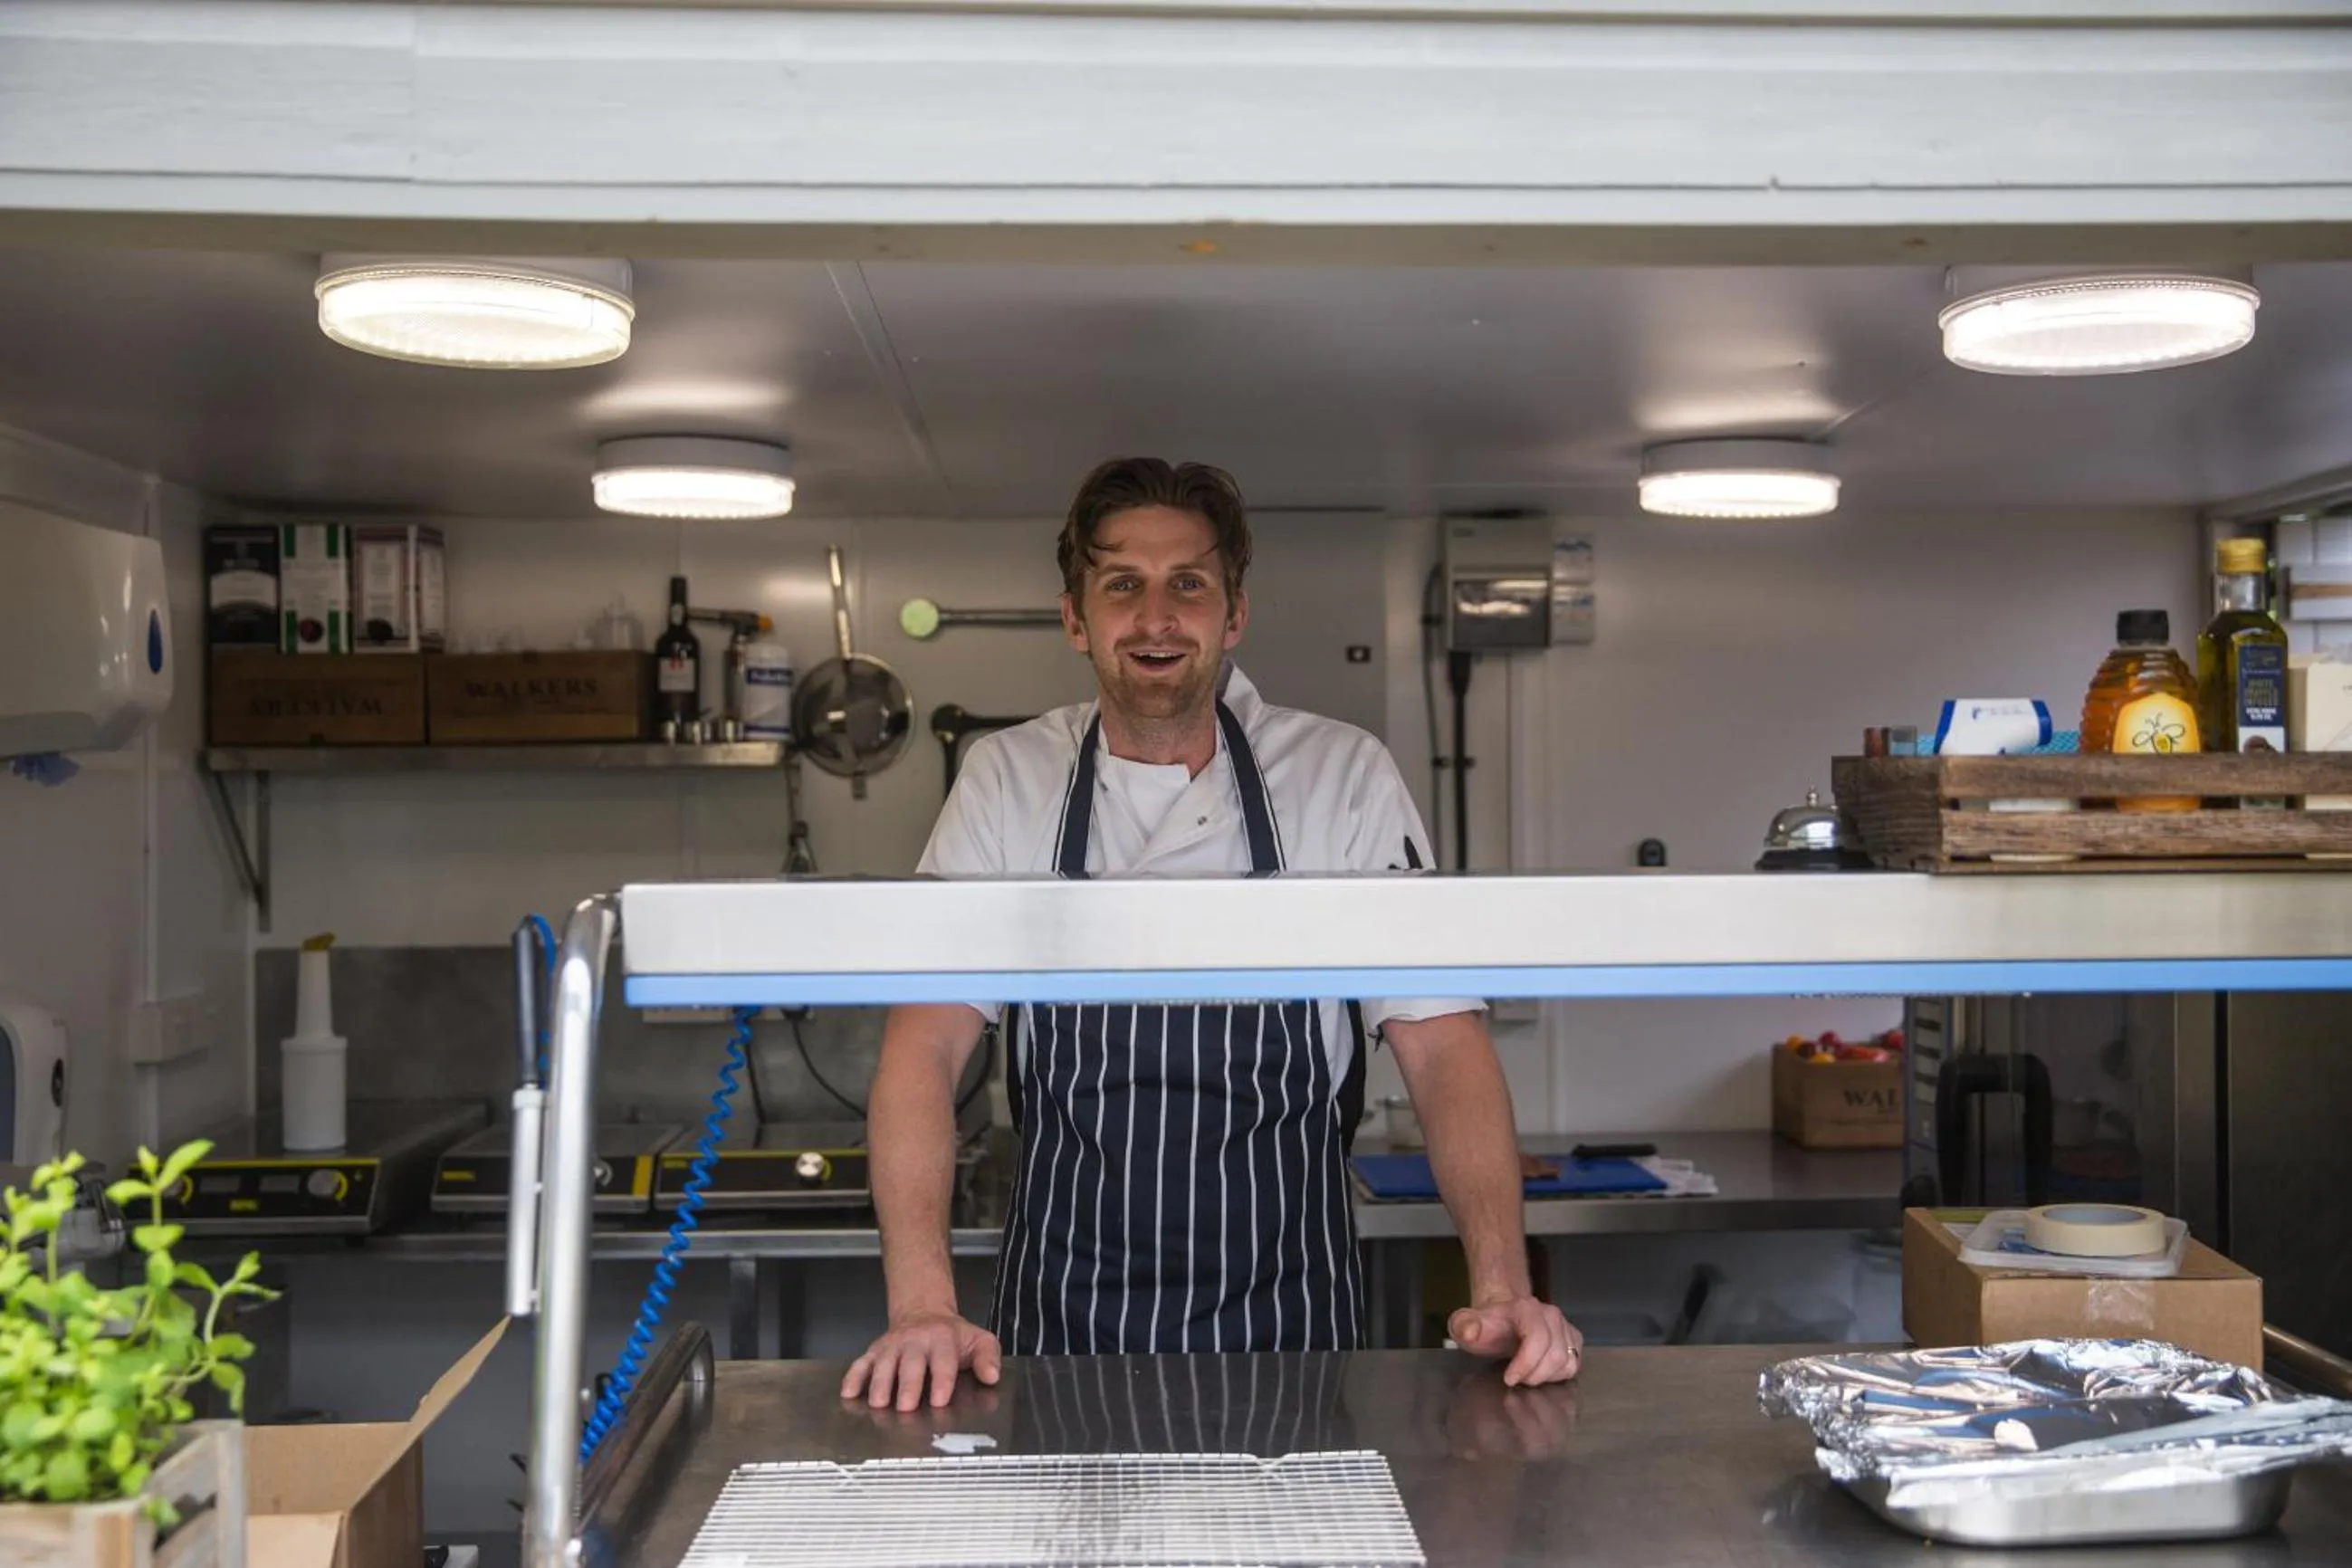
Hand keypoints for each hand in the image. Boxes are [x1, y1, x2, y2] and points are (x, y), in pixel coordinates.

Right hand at [841, 1310, 1001, 1411]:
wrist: (924, 1313)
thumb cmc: (953, 1336)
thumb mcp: (979, 1340)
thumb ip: (988, 1358)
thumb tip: (991, 1376)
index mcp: (942, 1339)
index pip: (943, 1361)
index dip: (942, 1380)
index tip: (940, 1399)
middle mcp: (915, 1342)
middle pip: (910, 1364)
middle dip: (907, 1386)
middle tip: (905, 1407)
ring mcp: (892, 1346)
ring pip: (883, 1364)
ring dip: (879, 1383)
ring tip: (878, 1404)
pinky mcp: (875, 1351)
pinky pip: (861, 1363)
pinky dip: (853, 1377)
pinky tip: (848, 1393)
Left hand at [1448, 1297, 1582, 1387]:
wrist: (1503, 1319)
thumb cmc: (1488, 1326)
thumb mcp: (1467, 1324)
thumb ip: (1463, 1325)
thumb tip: (1470, 1332)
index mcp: (1527, 1309)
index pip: (1538, 1339)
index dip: (1525, 1364)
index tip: (1508, 1379)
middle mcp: (1551, 1315)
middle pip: (1554, 1355)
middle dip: (1533, 1375)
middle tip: (1516, 1379)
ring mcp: (1565, 1327)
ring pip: (1566, 1362)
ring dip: (1545, 1377)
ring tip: (1526, 1375)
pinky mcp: (1573, 1339)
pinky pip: (1573, 1364)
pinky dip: (1557, 1375)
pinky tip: (1540, 1373)